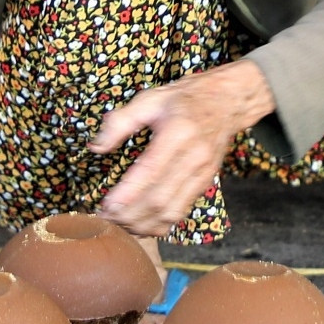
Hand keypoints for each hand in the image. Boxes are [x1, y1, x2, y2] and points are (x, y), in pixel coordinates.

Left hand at [89, 61, 276, 237]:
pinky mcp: (205, 183)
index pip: (150, 171)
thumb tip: (96, 148)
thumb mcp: (149, 99)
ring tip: (119, 225)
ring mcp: (203, 173)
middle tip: (106, 219)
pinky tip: (140, 225)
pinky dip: (159, 224)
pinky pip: (182, 211)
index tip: (105, 205)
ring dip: (143, 224)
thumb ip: (120, 122)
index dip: (127, 194)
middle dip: (130, 215)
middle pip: (160, 199)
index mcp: (178, 132)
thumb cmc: (184, 99)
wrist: (228, 101)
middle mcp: (194, 157)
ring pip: (171, 211)